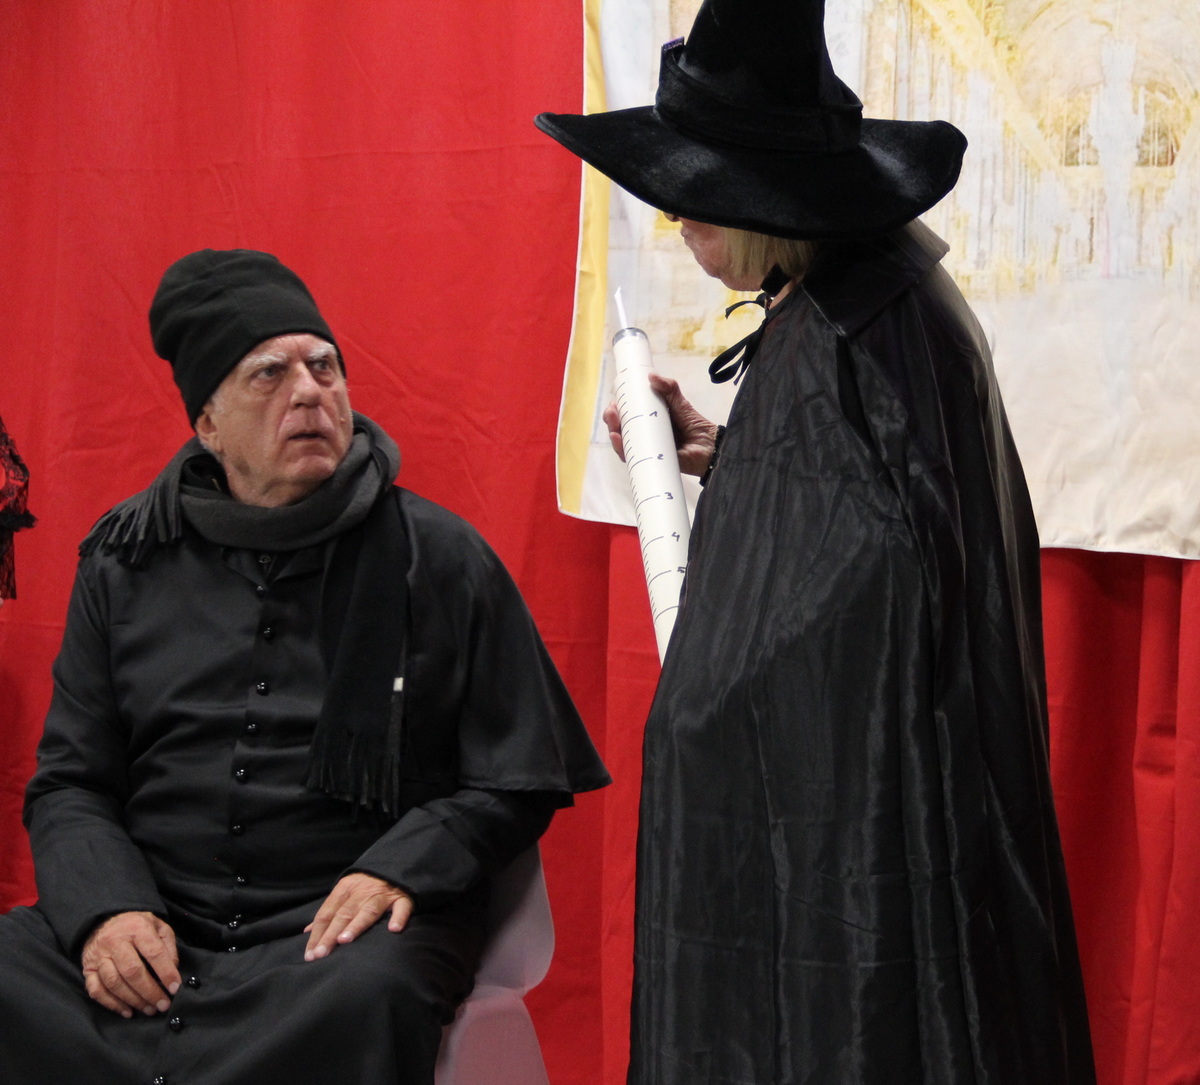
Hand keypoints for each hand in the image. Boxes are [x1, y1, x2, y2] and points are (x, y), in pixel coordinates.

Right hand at [81, 911, 180, 1018]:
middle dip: (149, 992)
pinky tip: (127, 1011)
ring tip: (149, 1009)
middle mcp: (115, 941)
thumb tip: (173, 971)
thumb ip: (168, 946)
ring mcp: (99, 956)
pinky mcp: (88, 969)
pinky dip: (112, 1004)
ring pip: (114, 983)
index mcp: (137, 928)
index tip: (175, 988)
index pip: (154, 953)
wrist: (105, 920)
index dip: (166, 972)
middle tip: (162, 1005)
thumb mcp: (158, 926)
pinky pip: (96, 990)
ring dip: (133, 1000)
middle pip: (132, 972)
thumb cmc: (137, 926)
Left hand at [303, 873, 412, 961]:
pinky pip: (401, 908)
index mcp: (345, 889)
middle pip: (344, 914)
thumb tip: (308, 931)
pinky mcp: (403, 899)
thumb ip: (329, 911)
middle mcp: (362, 891)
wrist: (394, 865)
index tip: (310, 954)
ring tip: (344, 940)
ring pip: (368, 911)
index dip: (317, 933)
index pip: (327, 913)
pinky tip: (393, 929)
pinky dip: (398, 917)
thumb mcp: (344, 892)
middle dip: (330, 934)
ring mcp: (383, 895)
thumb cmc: (365, 885)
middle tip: (320, 954)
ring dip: (356, 925)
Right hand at [603, 373, 719, 476]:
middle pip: (621, 430)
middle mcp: (643, 436)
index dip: (616, 411)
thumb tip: (651, 375)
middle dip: (611, 422)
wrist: (710, 445)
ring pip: (624, 446)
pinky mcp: (651, 462)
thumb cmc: (693, 424)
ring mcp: (646, 450)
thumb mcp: (679, 401)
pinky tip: (620, 443)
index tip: (614, 403)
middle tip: (611, 414)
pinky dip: (624, 453)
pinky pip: (634, 460)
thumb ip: (668, 387)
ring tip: (614, 429)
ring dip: (614, 436)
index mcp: (646, 421)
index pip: (625, 416)